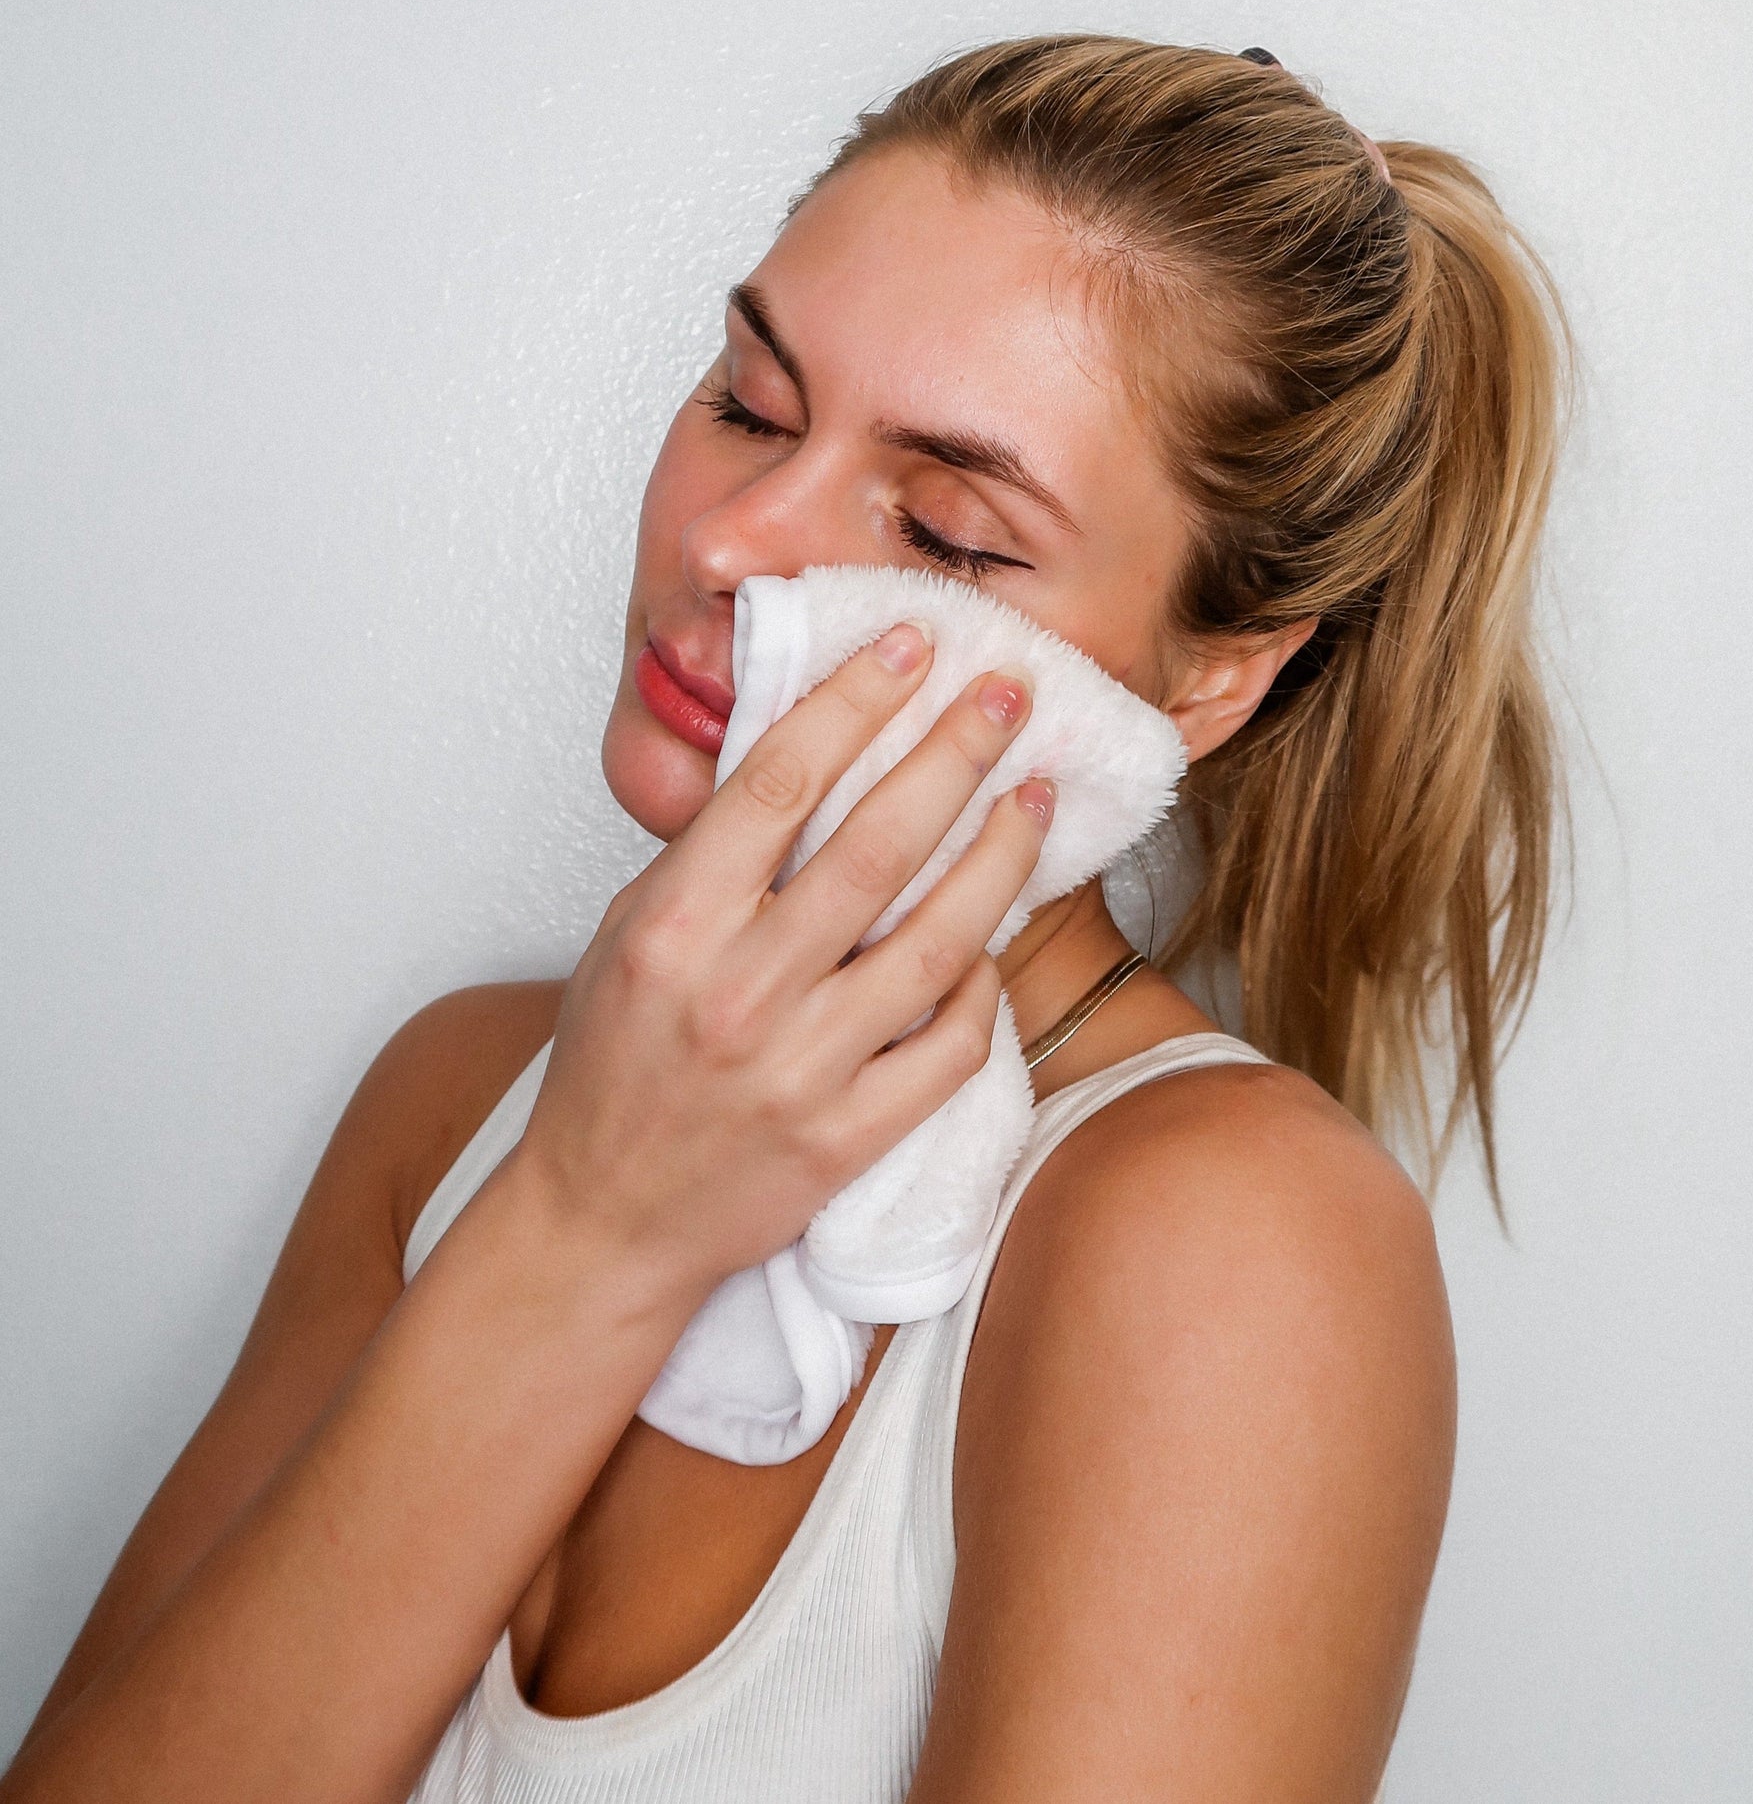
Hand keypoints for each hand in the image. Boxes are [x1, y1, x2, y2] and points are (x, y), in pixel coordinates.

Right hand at [514, 622, 1054, 1302]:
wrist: (604, 1220)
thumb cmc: (614, 1066)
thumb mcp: (631, 934)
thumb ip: (712, 856)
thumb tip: (806, 754)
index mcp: (674, 926)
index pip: (780, 783)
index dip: (856, 702)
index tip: (912, 644)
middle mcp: (740, 991)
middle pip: (877, 847)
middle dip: (955, 753)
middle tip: (1009, 693)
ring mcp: (801, 1070)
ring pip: (937, 943)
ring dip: (1001, 857)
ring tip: (1036, 796)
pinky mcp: (847, 1138)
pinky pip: (947, 1048)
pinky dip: (981, 989)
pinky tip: (994, 940)